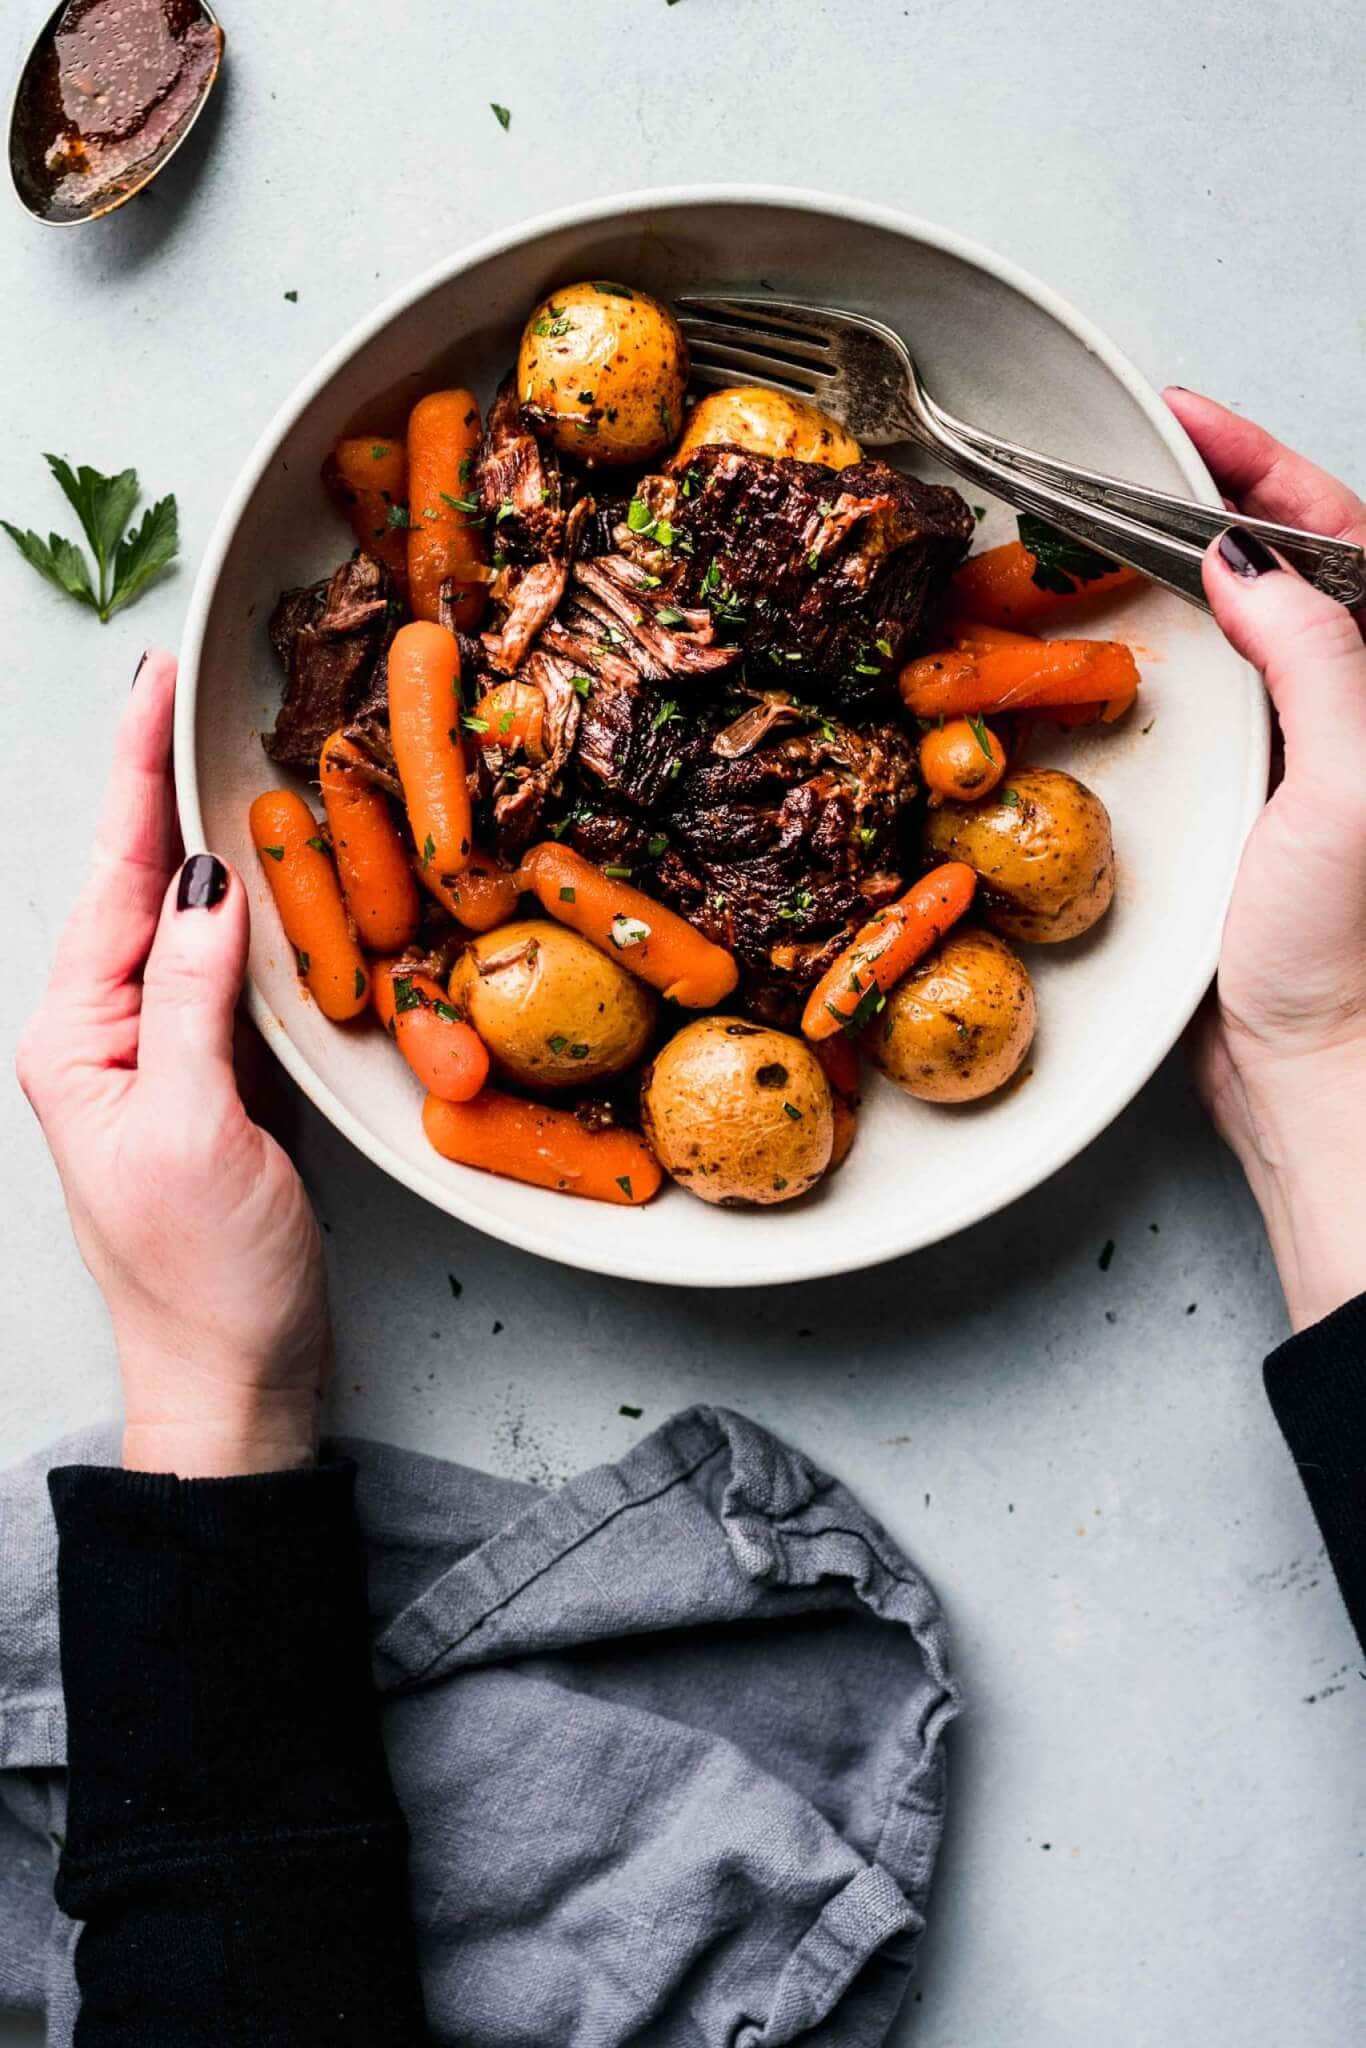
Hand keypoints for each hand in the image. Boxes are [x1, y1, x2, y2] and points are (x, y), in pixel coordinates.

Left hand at [16, 653, 329, 1474]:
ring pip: (194, 923)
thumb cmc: (202, 1274)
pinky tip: (281, 877)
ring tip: (234, 754)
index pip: (116, 881)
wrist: (233, 1376)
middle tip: (193, 688)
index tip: (154, 685)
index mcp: (77, 1037)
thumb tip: (208, 885)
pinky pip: (238, 974)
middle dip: (166, 783)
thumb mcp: (194, 1128)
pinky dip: (262, 915)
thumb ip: (193, 1001)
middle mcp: (111, 1033)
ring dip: (217, 839)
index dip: (136, 777)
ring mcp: (167, 1055)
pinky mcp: (221, 1078)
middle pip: (144, 884)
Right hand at [1166, 389, 1365, 1330]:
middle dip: (1216, 496)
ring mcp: (1290, 752)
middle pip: (1286, 563)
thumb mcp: (1346, 786)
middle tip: (1136, 454)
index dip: (1267, 466)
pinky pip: (1197, 699)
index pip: (1338, 536)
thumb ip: (1314, 659)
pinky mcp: (1238, 800)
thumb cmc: (1345, 948)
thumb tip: (1244, 558)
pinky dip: (1151, 653)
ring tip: (1109, 518)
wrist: (1315, 1070)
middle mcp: (1343, 708)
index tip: (1189, 422)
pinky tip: (1106, 635)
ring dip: (1175, 566)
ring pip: (1235, 625)